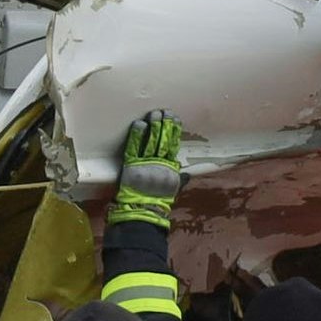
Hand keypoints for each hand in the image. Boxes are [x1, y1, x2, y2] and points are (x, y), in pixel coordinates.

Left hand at [113, 111, 185, 227]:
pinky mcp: (131, 164)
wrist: (143, 209)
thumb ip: (180, 179)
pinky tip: (139, 124)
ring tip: (154, 114)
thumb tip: (188, 174)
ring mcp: (145, 163)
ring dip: (153, 126)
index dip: (175, 131)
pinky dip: (137, 135)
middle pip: (163, 139)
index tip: (176, 119)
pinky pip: (134, 147)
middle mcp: (159, 162)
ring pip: (150, 141)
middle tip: (165, 111)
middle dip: (165, 124)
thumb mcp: (173, 189)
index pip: (173, 144)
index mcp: (169, 167)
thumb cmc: (159, 201)